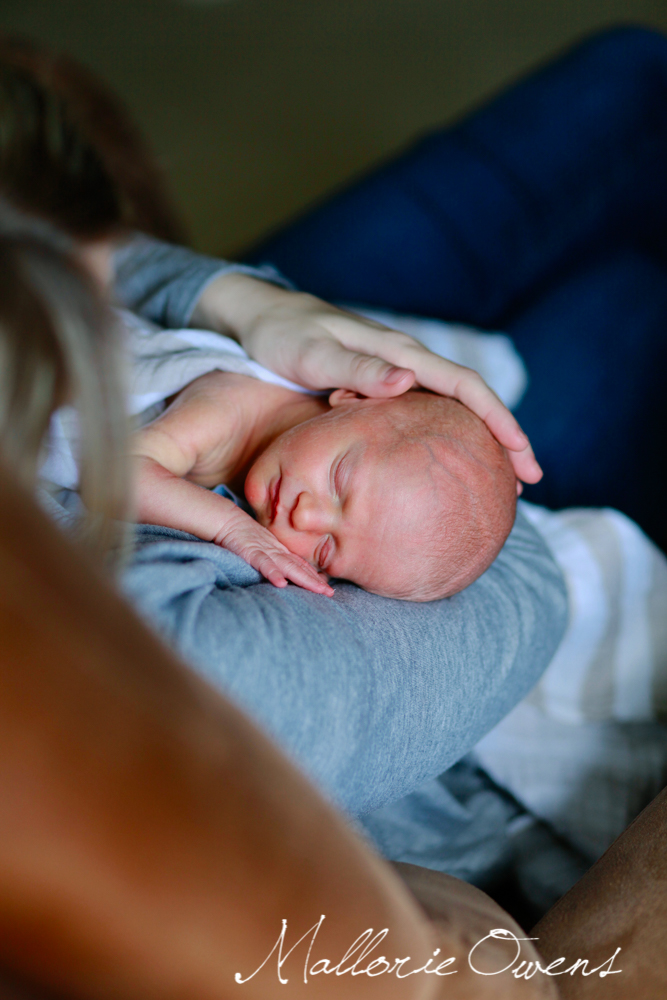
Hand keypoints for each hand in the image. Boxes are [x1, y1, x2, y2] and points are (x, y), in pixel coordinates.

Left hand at [192, 274, 541, 483]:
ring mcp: (394, 374)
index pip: (464, 386)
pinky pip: (426, 413)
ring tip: (500, 479)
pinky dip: (448, 436)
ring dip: (480, 439)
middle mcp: (405, 362)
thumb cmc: (281, 336)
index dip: (497, 419)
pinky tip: (449, 460)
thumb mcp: (312, 352)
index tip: (521, 453)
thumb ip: (356, 366)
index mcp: (398, 353)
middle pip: (469, 400)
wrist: (260, 318)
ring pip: (451, 408)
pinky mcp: (380, 385)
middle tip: (527, 480)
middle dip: (503, 436)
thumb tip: (409, 380)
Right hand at [212, 501, 333, 595]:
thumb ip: (271, 559)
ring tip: (318, 589)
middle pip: (299, 567)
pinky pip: (264, 564)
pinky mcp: (251, 552)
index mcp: (279, 551)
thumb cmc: (241, 536)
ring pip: (288, 566)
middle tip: (330, 593)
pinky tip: (281, 583)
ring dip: (304, 579)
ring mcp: (265, 551)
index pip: (300, 565)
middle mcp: (276, 551)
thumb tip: (281, 575)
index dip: (313, 576)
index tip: (327, 588)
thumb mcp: (260, 549)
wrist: (226, 520)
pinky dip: (273, 573)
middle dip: (315, 581)